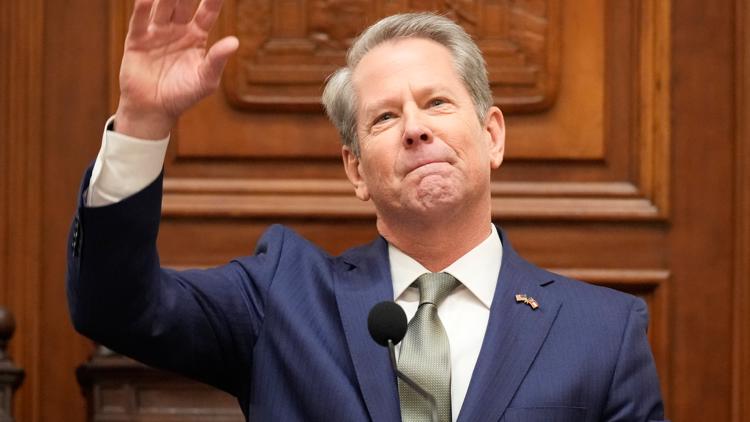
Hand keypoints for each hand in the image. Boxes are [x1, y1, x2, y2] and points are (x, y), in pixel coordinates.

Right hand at [114, 0, 238, 139]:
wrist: (155, 110)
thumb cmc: (184, 95)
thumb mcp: (206, 80)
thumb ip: (217, 60)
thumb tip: (235, 42)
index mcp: (196, 36)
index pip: (207, 11)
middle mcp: (177, 29)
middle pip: (183, 2)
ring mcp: (156, 32)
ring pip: (162, 6)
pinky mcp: (137, 40)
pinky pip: (140, 21)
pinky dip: (142, 7)